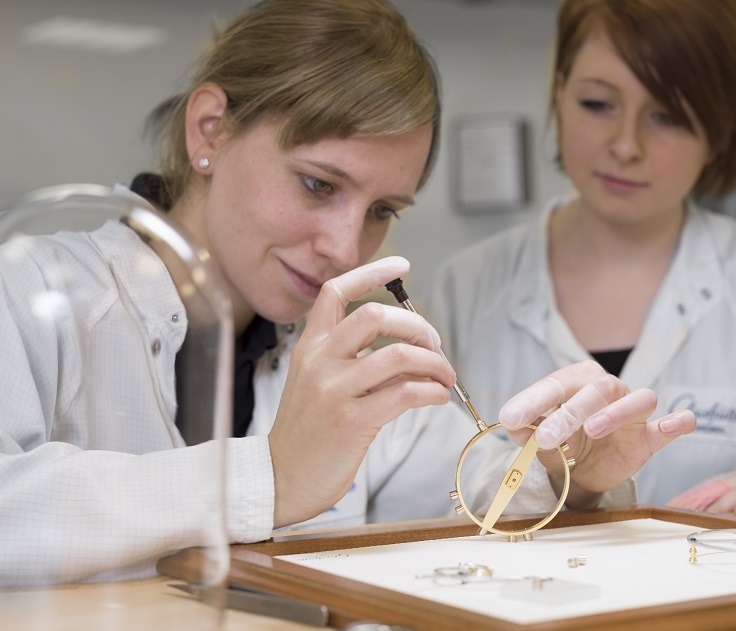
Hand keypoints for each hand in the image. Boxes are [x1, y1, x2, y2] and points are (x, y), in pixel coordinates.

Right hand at [268, 257, 454, 527]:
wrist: (282, 479)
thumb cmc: (308, 432)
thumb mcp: (320, 385)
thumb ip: (356, 361)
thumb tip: (410, 351)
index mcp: (309, 347)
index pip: (336, 292)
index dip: (371, 272)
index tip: (402, 264)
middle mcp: (318, 361)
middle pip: (375, 316)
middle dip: (417, 326)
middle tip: (434, 346)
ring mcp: (333, 390)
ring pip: (397, 355)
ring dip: (433, 362)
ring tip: (444, 376)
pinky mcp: (351, 421)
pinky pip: (404, 393)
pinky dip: (431, 391)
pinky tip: (437, 397)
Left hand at [498, 360, 695, 507]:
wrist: (582, 471)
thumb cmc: (561, 443)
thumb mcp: (537, 439)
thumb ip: (526, 431)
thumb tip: (514, 426)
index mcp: (576, 380)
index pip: (556, 384)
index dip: (532, 400)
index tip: (509, 418)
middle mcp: (607, 389)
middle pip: (598, 389)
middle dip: (570, 412)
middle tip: (545, 438)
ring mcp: (632, 412)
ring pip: (637, 399)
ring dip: (616, 413)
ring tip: (592, 430)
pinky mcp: (648, 437)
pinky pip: (669, 425)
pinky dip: (676, 422)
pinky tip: (677, 423)